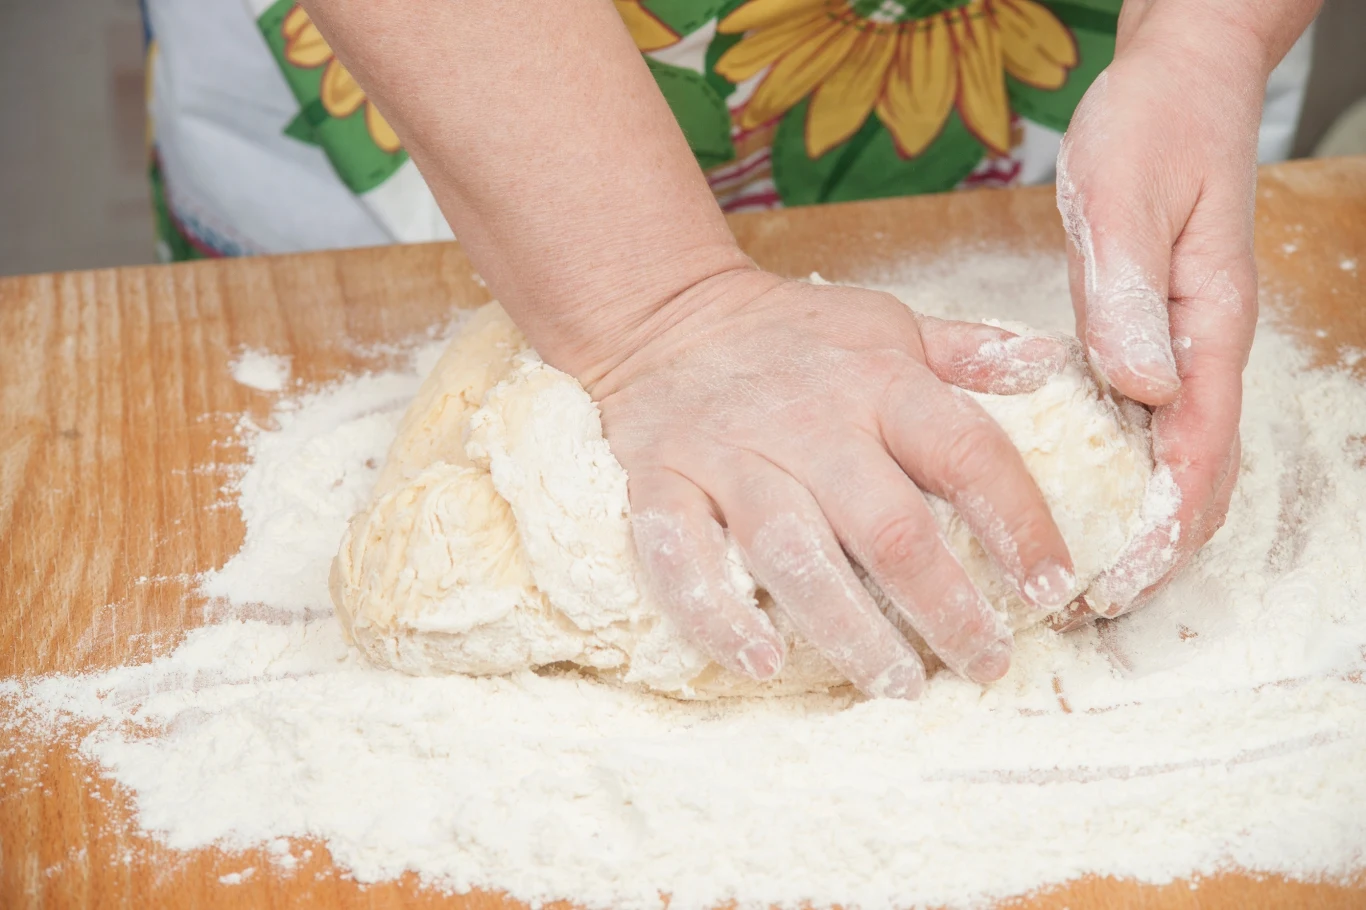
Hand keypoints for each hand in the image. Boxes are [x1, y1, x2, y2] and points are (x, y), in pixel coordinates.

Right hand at [589, 269, 1075, 697]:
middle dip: (945, 606)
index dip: (1019, 525)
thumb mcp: (890, 325)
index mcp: (878, 381)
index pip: (965, 453)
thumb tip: (1051, 365)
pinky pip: (681, 557)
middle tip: (983, 662)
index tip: (1052, 588)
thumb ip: (968, 352)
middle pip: (887, 526)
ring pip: (793, 553)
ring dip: (848, 630)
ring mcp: (726, 454)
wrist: (666, 317)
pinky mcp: (660, 483)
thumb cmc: (794, 338)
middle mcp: (807, 420)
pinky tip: (762, 662)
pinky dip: (718, 615)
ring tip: (895, 682)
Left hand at [1053, 5, 1275, 616]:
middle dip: (1154, 551)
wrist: (1179, 82)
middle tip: (1086, 606)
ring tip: (1077, 576)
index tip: (1113, 583)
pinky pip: (1146, 426)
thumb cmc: (1154, 126)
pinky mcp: (1150, 337)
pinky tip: (1071, 498)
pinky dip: (1122, 476)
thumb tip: (1139, 388)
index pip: (1198, 454)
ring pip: (1177, 460)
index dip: (1161, 529)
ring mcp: (1181, 348)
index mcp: (1208, 328)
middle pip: (1199, 477)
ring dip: (1139, 524)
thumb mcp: (1126, 198)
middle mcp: (1203, 351)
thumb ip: (1127, 292)